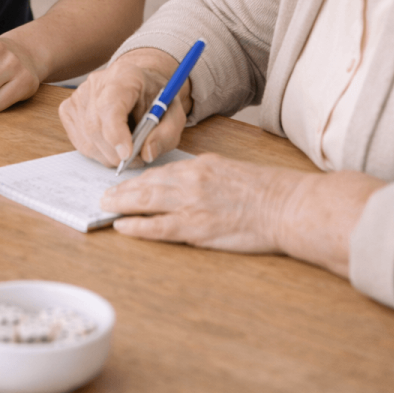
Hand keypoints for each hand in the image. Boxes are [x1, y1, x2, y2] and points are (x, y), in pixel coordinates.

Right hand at [58, 49, 187, 167]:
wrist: (138, 86)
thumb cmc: (154, 99)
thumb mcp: (173, 115)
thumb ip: (165, 134)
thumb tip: (146, 153)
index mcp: (125, 74)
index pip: (110, 104)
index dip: (116, 133)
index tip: (127, 154)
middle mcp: (96, 81)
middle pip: (96, 125)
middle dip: (116, 152)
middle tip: (136, 159)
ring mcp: (78, 94)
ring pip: (87, 138)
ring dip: (108, 155)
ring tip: (128, 150)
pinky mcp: (68, 108)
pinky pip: (79, 141)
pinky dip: (97, 151)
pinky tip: (112, 144)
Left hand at [101, 153, 382, 277]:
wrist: (287, 205)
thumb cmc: (267, 191)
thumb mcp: (230, 171)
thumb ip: (205, 175)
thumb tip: (184, 183)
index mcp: (201, 165)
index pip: (162, 170)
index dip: (140, 178)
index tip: (127, 182)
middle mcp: (192, 180)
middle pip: (147, 183)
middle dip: (123, 189)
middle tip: (106, 194)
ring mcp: (192, 204)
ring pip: (146, 201)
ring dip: (122, 204)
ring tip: (106, 207)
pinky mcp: (197, 227)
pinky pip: (158, 226)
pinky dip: (137, 226)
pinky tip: (123, 226)